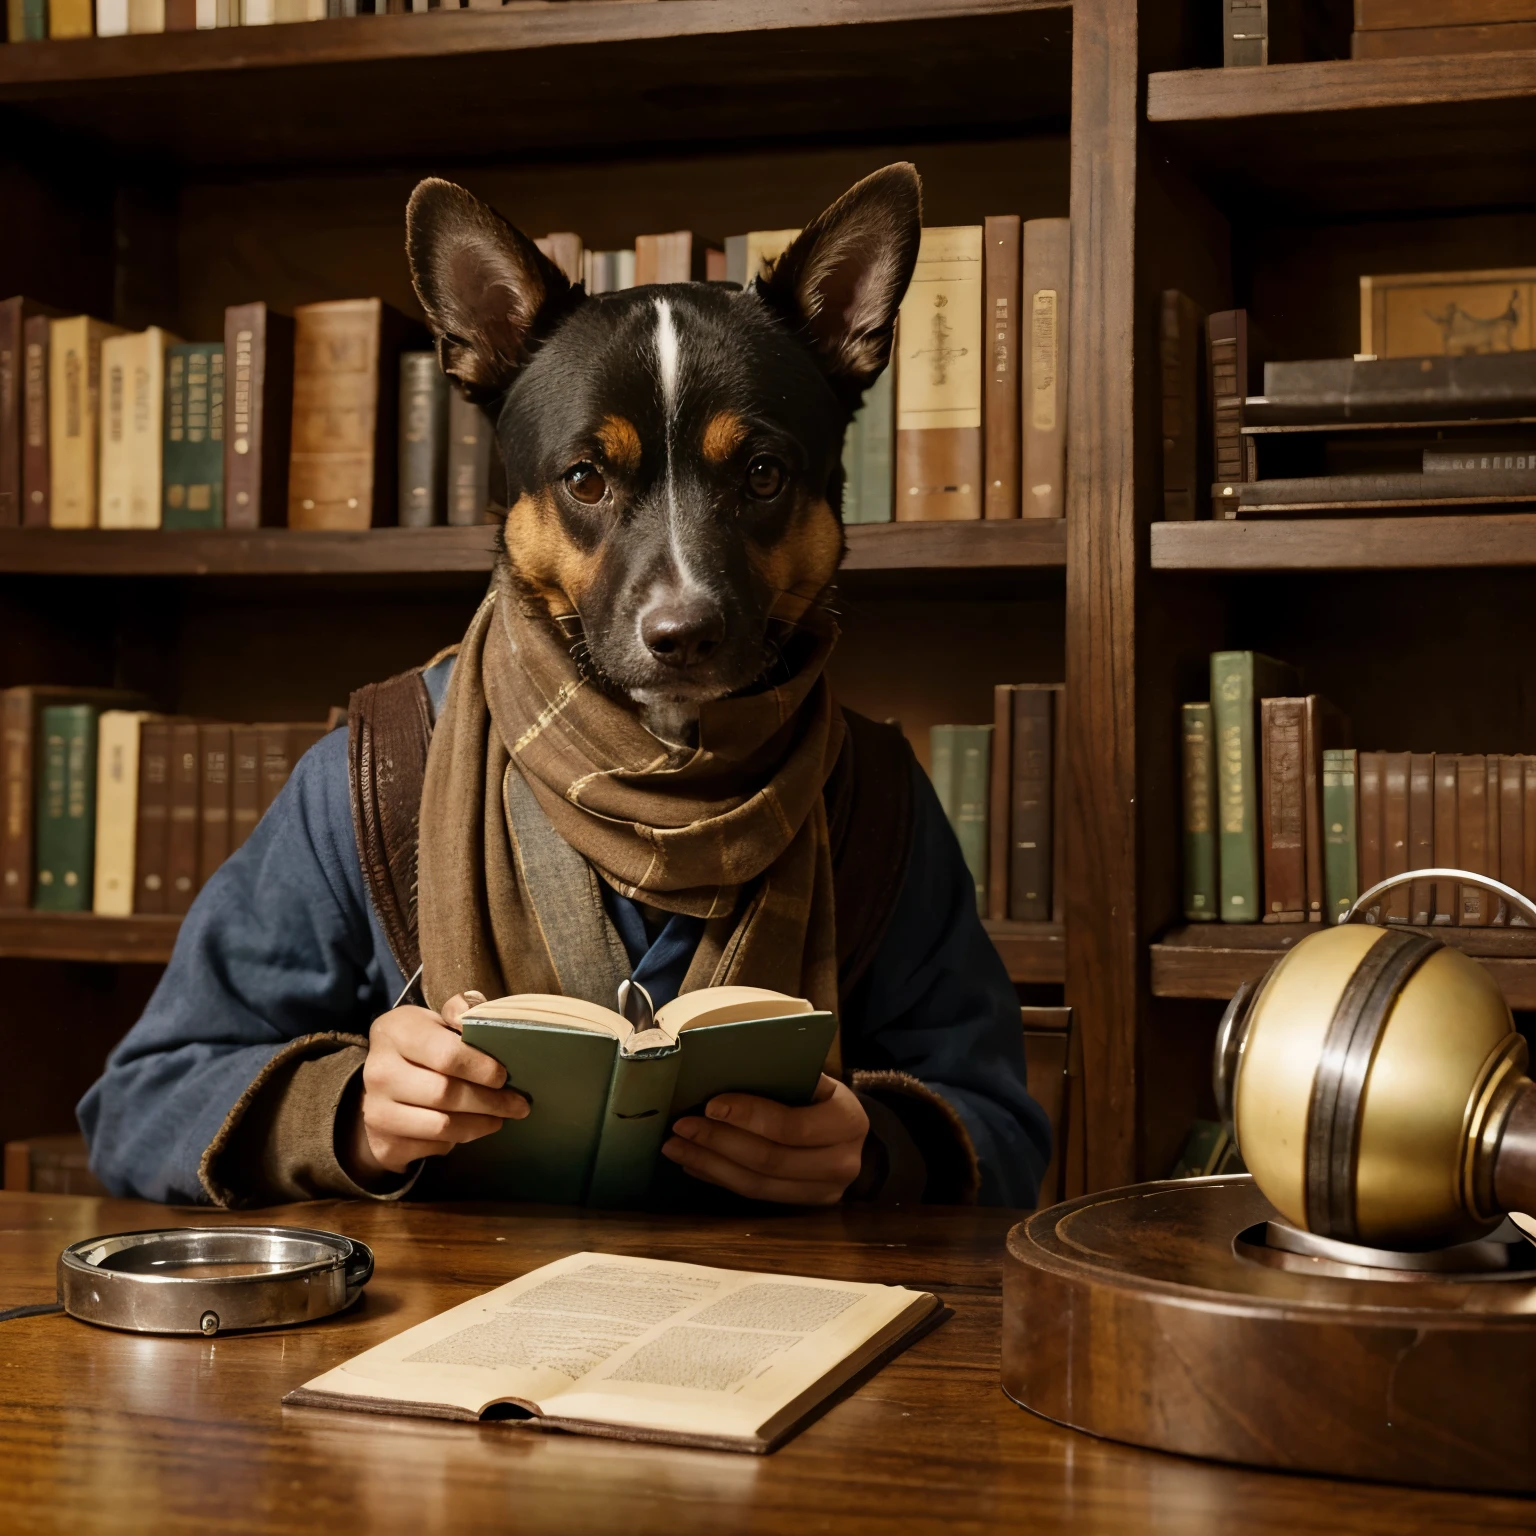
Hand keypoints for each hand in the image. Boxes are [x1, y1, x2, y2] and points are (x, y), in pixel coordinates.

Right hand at [344, 991, 528, 1180]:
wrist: (384, 1083)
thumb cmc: (423, 1046)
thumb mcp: (437, 1020)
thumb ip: (459, 1011)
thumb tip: (470, 1017)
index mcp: (394, 1032)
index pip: (446, 1055)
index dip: (480, 1068)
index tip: (504, 1076)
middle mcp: (379, 1071)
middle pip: (445, 1094)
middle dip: (490, 1102)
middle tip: (518, 1105)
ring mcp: (376, 1111)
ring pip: (442, 1126)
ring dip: (479, 1125)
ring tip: (499, 1119)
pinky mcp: (384, 1144)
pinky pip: (432, 1147)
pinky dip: (456, 1141)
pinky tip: (467, 1128)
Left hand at [661, 1074, 867, 1204]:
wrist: (850, 1134)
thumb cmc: (822, 1096)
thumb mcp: (815, 1078)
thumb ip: (781, 1077)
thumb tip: (721, 1070)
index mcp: (847, 1121)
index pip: (790, 1126)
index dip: (748, 1116)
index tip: (711, 1105)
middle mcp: (842, 1163)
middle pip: (769, 1160)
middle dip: (718, 1142)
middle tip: (681, 1127)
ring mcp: (824, 1193)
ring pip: (757, 1186)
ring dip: (710, 1165)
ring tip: (676, 1147)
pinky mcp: (803, 1207)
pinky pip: (754, 1196)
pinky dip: (719, 1178)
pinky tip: (695, 1162)